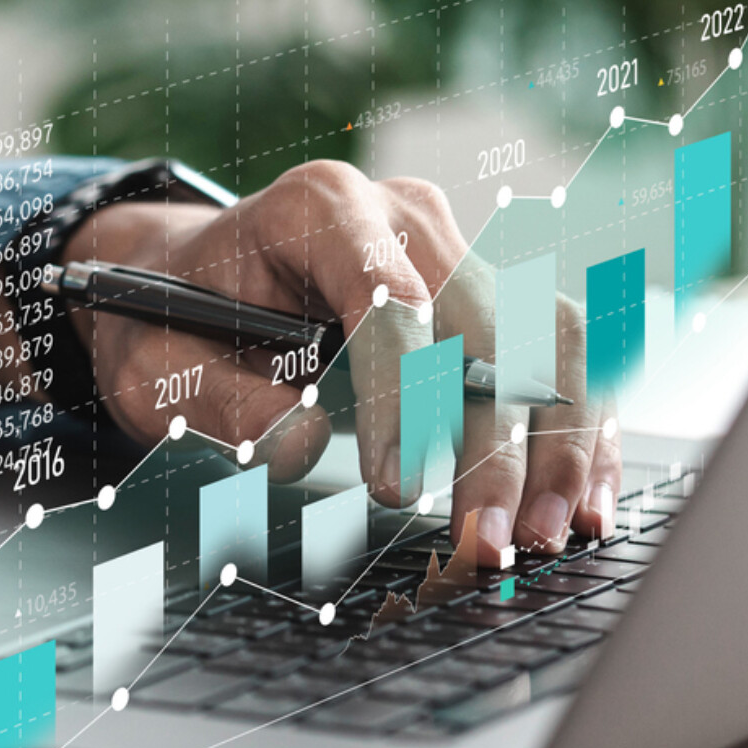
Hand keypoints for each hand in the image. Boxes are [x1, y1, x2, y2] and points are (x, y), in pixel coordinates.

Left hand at [64, 161, 618, 565]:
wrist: (187, 282)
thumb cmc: (173, 321)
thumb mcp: (164, 366)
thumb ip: (228, 403)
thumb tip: (308, 446)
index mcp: (318, 207)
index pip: (392, 298)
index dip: (406, 397)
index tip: (401, 487)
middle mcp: (400, 211)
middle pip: (484, 320)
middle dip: (494, 439)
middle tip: (488, 540)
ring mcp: (449, 244)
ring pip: (543, 332)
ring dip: (557, 437)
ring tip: (551, 532)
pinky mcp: (480, 287)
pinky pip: (553, 348)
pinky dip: (575, 422)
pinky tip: (582, 495)